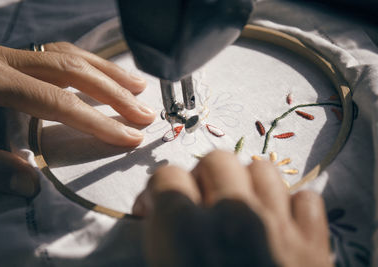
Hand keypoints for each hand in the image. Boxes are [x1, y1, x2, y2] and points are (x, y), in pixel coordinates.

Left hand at [0, 42, 155, 146]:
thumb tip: (30, 186)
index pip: (59, 102)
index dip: (98, 121)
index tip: (129, 137)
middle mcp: (2, 58)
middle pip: (72, 71)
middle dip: (114, 94)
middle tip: (145, 114)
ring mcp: (4, 53)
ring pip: (68, 54)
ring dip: (106, 71)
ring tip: (138, 87)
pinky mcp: (4, 55)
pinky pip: (55, 51)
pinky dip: (85, 61)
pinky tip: (101, 72)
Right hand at [133, 150, 331, 266]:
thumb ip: (158, 234)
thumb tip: (157, 212)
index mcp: (186, 232)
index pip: (166, 175)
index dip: (157, 190)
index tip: (157, 204)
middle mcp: (234, 219)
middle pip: (216, 159)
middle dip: (202, 176)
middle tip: (199, 202)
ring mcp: (280, 228)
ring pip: (261, 169)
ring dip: (245, 183)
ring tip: (238, 206)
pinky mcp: (315, 246)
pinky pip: (306, 199)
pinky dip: (291, 205)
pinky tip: (279, 222)